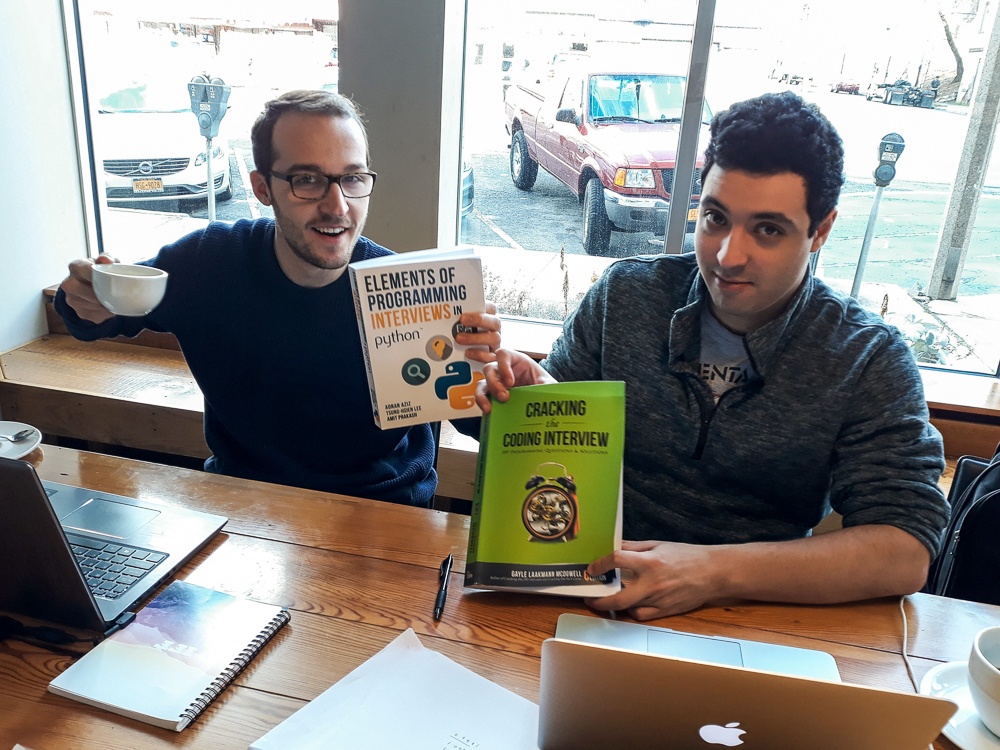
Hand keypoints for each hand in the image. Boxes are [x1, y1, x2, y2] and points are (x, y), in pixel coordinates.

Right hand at [60, 254, 117, 323]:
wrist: (92, 283)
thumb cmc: (101, 269)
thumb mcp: (107, 260)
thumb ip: (108, 258)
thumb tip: (106, 260)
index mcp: (76, 266)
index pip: (87, 272)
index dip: (102, 277)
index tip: (112, 279)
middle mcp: (69, 283)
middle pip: (90, 292)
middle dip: (105, 293)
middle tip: (116, 292)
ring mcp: (72, 300)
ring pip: (94, 306)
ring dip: (107, 304)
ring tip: (115, 298)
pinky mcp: (80, 313)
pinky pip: (97, 315)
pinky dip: (107, 312)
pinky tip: (110, 305)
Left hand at [459, 301, 500, 364]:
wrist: (462, 361)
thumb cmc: (461, 338)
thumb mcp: (459, 327)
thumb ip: (457, 320)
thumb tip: (443, 315)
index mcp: (488, 320)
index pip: (491, 309)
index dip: (483, 306)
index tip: (470, 306)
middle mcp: (493, 331)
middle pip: (495, 322)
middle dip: (479, 319)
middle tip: (462, 320)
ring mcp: (494, 344)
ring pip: (494, 338)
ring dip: (476, 338)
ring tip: (459, 339)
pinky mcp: (492, 358)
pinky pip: (491, 357)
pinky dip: (480, 355)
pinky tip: (467, 353)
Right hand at [474, 348, 556, 412]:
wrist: (541, 398)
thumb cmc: (542, 384)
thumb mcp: (548, 383)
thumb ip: (547, 385)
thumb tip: (544, 393)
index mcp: (516, 359)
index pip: (503, 355)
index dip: (503, 366)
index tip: (510, 382)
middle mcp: (502, 368)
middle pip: (489, 369)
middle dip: (494, 383)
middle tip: (504, 397)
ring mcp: (496, 381)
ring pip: (482, 383)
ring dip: (484, 395)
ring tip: (491, 408)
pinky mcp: (492, 394)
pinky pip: (482, 396)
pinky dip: (483, 403)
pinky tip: (489, 411)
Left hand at [584, 540, 725, 619]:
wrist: (713, 573)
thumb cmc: (687, 556)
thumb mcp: (659, 545)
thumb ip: (635, 547)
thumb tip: (615, 548)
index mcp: (651, 562)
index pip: (617, 561)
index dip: (600, 564)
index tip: (593, 568)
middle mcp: (653, 583)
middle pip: (618, 597)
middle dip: (599, 600)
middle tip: (590, 597)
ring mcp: (659, 600)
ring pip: (628, 608)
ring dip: (614, 605)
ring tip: (606, 600)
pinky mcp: (666, 611)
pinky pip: (642, 615)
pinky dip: (632, 611)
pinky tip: (629, 604)